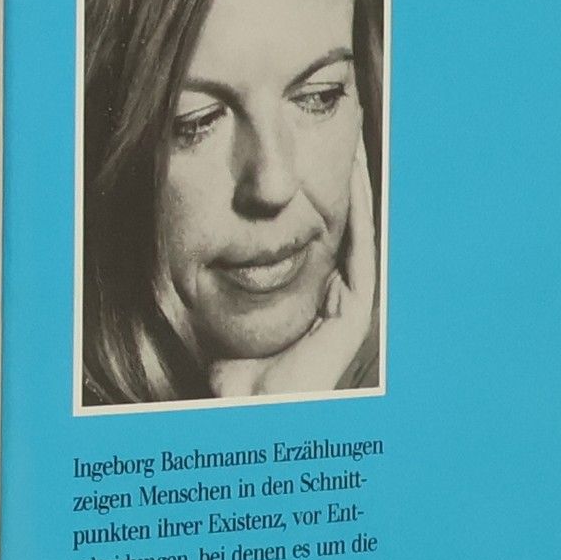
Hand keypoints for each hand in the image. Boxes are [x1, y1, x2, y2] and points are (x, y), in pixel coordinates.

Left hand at [211, 136, 376, 400]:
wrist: (257, 418)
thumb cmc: (238, 387)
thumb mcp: (227, 338)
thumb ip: (224, 316)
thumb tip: (198, 293)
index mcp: (313, 307)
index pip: (321, 242)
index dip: (320, 203)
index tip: (311, 167)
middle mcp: (336, 304)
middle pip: (344, 231)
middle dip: (346, 189)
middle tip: (349, 141)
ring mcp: (349, 308)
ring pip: (358, 235)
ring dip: (359, 192)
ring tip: (360, 147)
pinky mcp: (356, 314)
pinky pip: (361, 254)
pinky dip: (362, 217)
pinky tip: (357, 183)